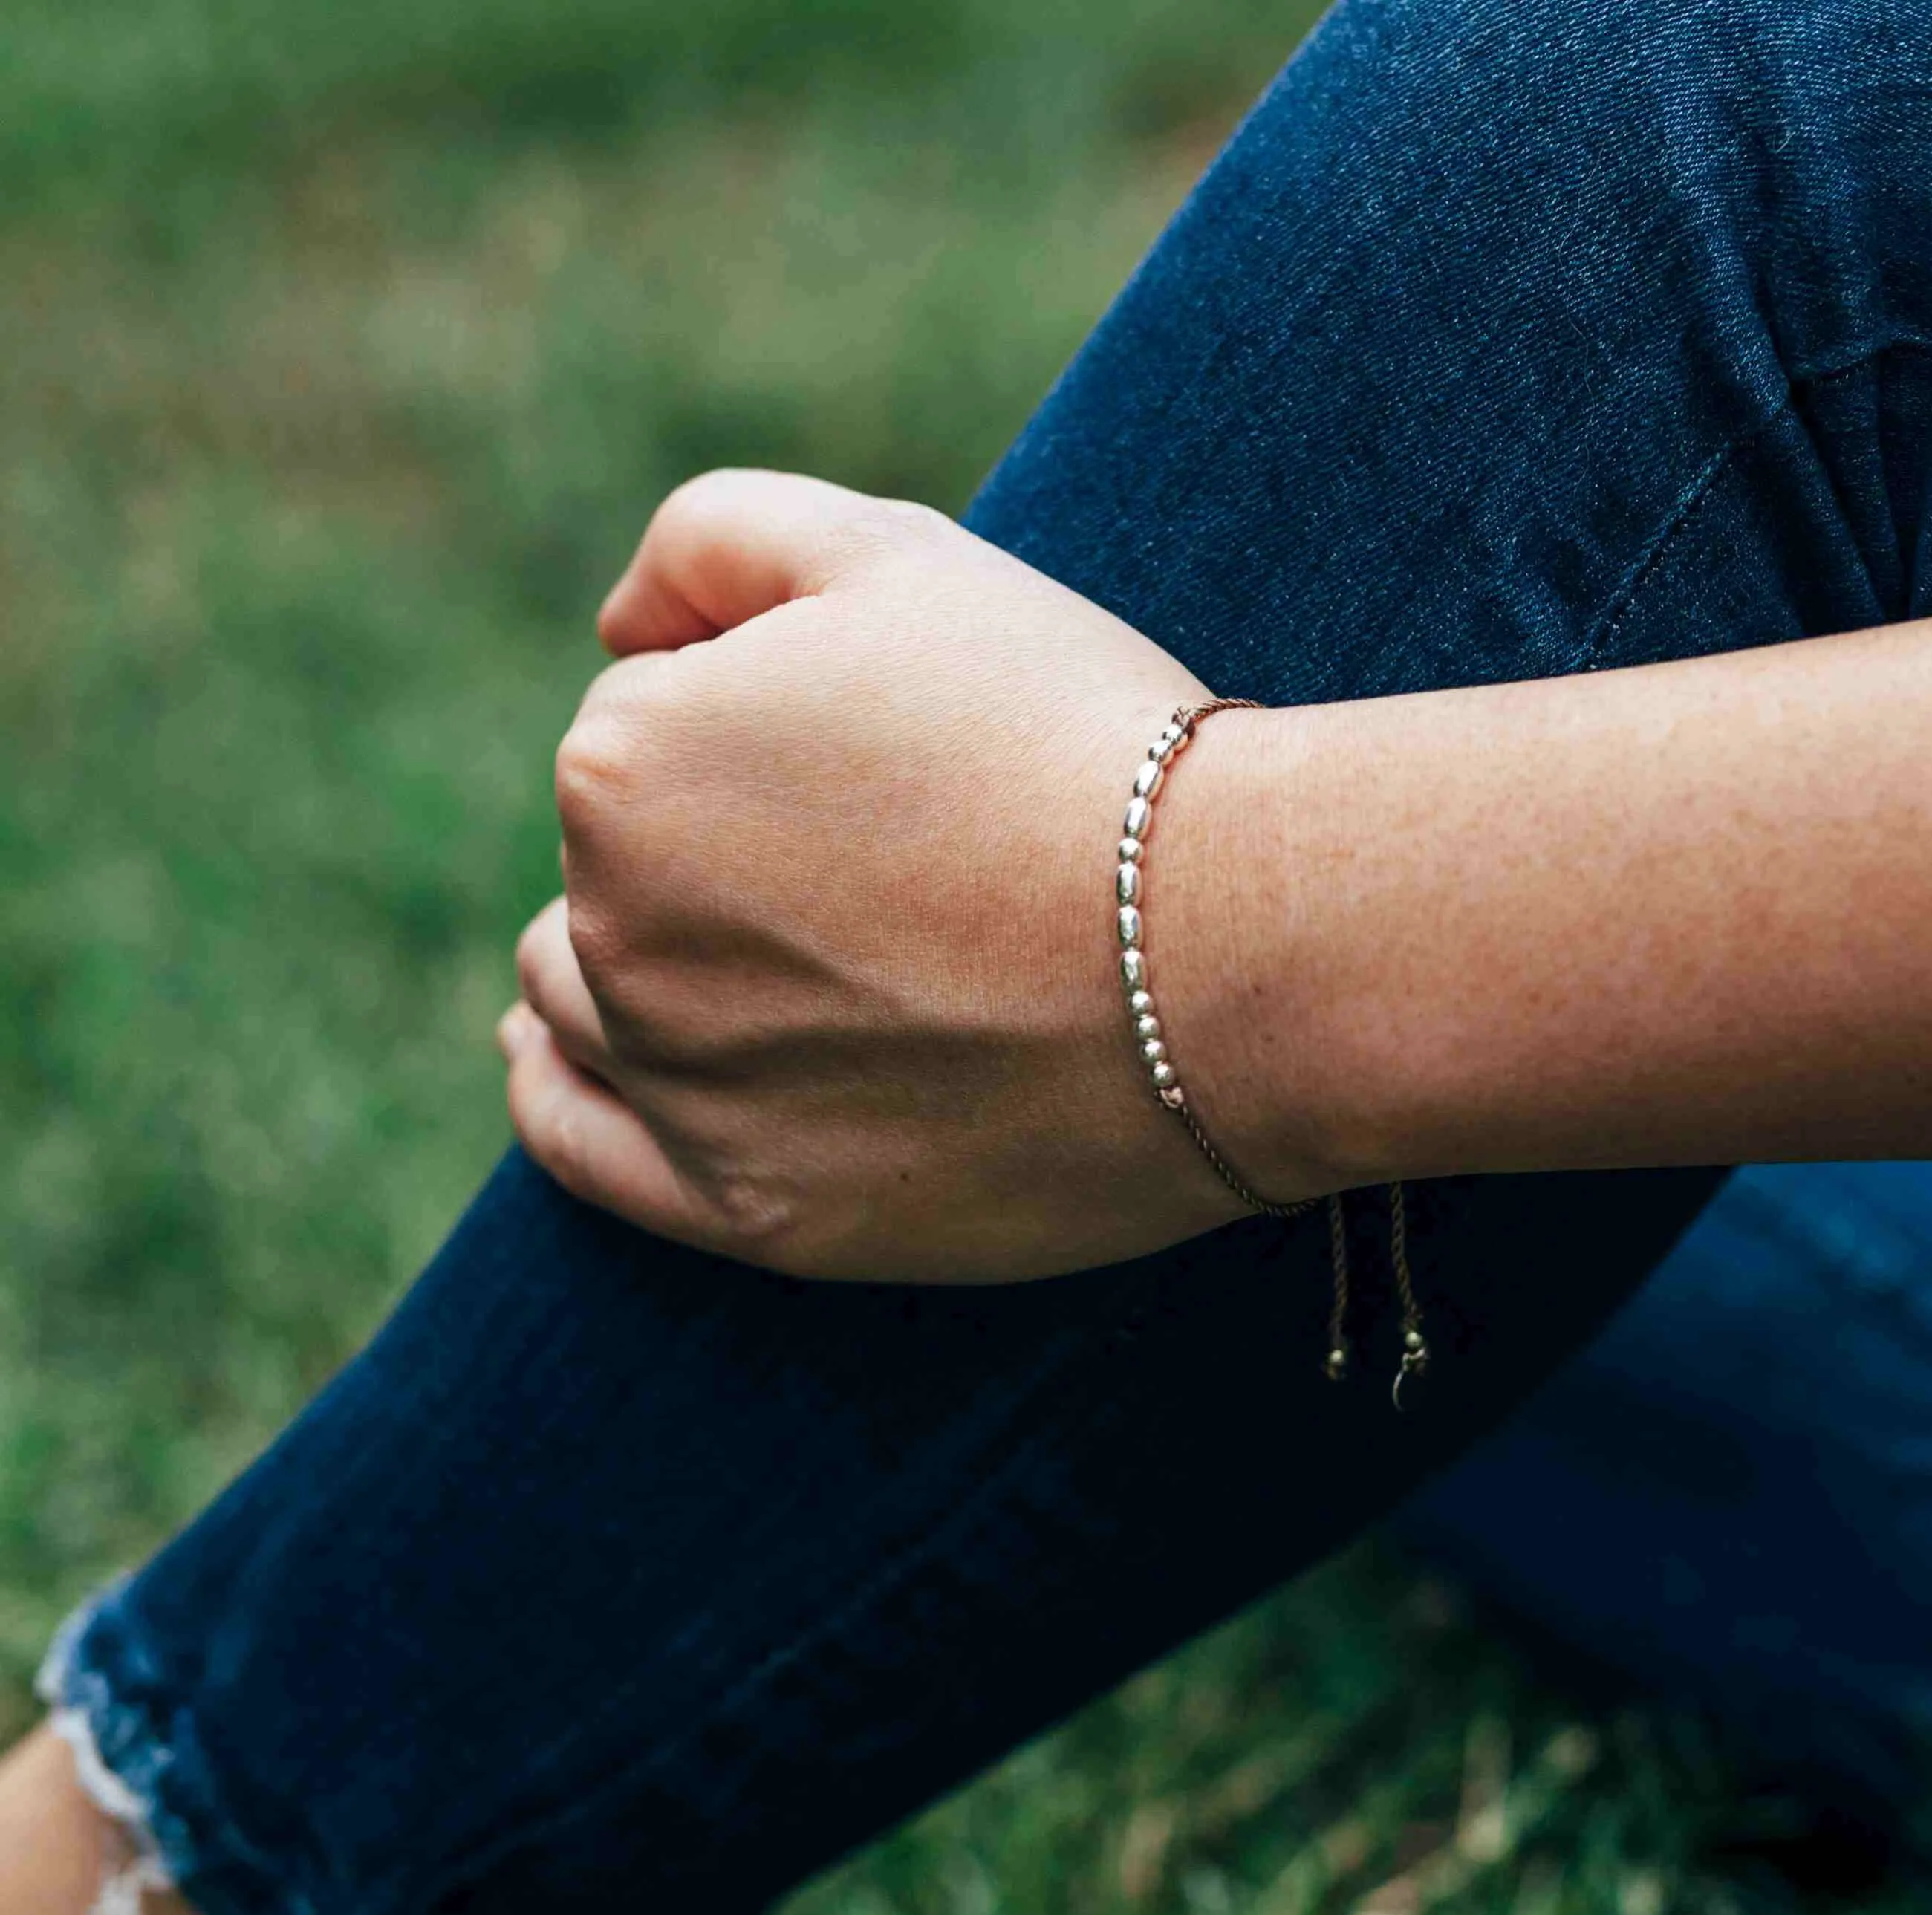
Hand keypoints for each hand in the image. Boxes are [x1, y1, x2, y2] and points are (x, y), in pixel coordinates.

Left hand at [503, 470, 1292, 1281]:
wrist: (1234, 952)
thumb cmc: (1076, 737)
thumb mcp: (892, 552)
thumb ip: (711, 539)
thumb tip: (616, 625)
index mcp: (625, 761)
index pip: (651, 730)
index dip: (780, 735)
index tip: (899, 764)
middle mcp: (611, 931)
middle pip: (614, 870)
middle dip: (710, 851)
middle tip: (882, 864)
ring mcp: (678, 1087)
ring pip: (584, 998)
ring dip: (643, 963)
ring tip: (766, 960)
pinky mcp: (750, 1212)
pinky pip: (584, 1150)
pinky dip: (565, 1094)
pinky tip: (551, 1058)